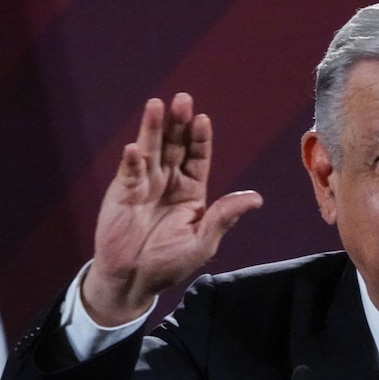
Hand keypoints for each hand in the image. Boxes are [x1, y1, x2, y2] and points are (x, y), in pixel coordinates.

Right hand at [82, 93, 262, 325]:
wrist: (133, 280)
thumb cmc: (169, 264)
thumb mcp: (202, 242)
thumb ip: (224, 217)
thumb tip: (255, 198)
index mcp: (191, 191)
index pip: (198, 157)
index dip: (200, 138)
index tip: (203, 119)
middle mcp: (168, 181)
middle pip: (174, 145)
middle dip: (178, 122)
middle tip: (182, 99)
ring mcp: (144, 184)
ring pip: (151, 150)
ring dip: (152, 128)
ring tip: (156, 105)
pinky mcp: (123, 192)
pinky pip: (129, 172)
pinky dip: (132, 160)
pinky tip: (135, 149)